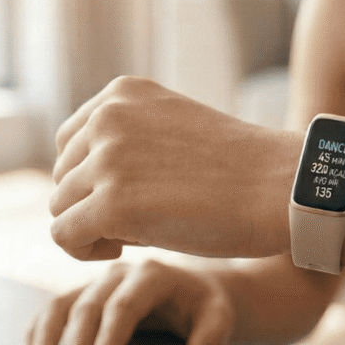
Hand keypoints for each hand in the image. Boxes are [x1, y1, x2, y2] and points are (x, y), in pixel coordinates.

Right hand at [20, 259, 234, 344]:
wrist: (194, 288)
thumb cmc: (204, 306)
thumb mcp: (219, 316)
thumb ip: (211, 337)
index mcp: (152, 275)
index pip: (124, 307)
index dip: (108, 340)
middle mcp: (120, 273)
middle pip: (89, 308)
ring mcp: (98, 281)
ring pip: (63, 305)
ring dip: (46, 340)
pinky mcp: (84, 293)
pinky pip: (54, 308)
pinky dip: (37, 330)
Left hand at [49, 76, 296, 260]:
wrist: (283, 189)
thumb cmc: (240, 171)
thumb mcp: (175, 130)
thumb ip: (129, 141)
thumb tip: (76, 188)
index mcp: (123, 93)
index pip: (70, 141)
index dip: (94, 178)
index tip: (134, 196)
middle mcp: (108, 118)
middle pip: (63, 176)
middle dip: (93, 203)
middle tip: (142, 221)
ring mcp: (108, 159)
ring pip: (60, 207)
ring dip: (92, 228)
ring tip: (138, 235)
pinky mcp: (112, 204)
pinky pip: (64, 236)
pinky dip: (86, 251)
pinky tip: (125, 249)